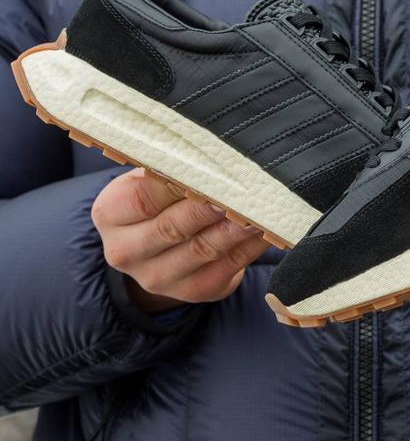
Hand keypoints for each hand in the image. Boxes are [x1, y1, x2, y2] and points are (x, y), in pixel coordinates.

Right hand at [93, 169, 268, 312]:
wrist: (156, 250)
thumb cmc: (157, 199)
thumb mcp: (147, 179)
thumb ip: (168, 167)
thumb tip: (205, 150)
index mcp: (110, 215)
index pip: (144, 198)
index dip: (178, 183)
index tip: (209, 168)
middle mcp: (127, 251)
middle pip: (174, 227)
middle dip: (210, 207)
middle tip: (240, 189)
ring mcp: (160, 277)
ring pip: (205, 248)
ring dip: (235, 227)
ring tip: (260, 208)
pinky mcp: (196, 290)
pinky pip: (229, 265)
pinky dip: (251, 245)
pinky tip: (267, 228)